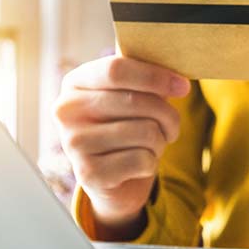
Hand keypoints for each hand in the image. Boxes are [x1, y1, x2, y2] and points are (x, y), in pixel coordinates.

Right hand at [52, 55, 188, 238]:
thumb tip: (175, 71)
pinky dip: (152, 163)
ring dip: (160, 141)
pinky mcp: (88, 174)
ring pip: (144, 132)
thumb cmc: (127, 127)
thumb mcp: (133, 96)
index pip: (116, 68)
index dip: (155, 75)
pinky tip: (140, 164)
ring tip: (152, 144)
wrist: (115, 179)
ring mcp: (73, 143)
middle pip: (136, 101)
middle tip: (171, 125)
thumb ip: (145, 77)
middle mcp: (65, 110)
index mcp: (75, 82)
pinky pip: (142, 160)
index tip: (182, 86)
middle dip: (167, 114)